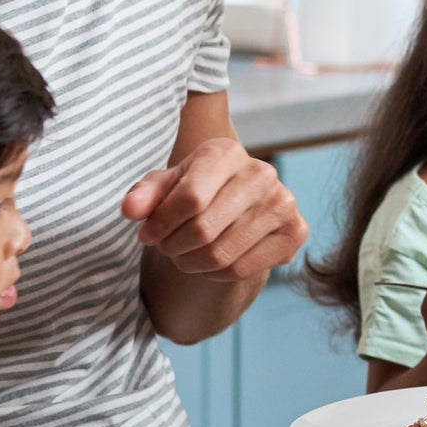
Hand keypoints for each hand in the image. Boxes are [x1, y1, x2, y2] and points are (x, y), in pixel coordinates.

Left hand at [122, 138, 305, 280]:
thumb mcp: (165, 187)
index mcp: (226, 152)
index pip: (190, 198)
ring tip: (186, 256)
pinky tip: (213, 262)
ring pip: (221, 255)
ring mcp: (283, 203)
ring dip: (192, 263)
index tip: (146, 235)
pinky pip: (242, 269)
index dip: (160, 225)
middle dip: (174, 247)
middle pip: (204, 229)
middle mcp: (261, 173)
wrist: (237, 207)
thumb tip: (130, 210)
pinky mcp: (296, 232)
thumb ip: (144, 195)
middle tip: (167, 248)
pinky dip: (217, 274)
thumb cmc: (195, 191)